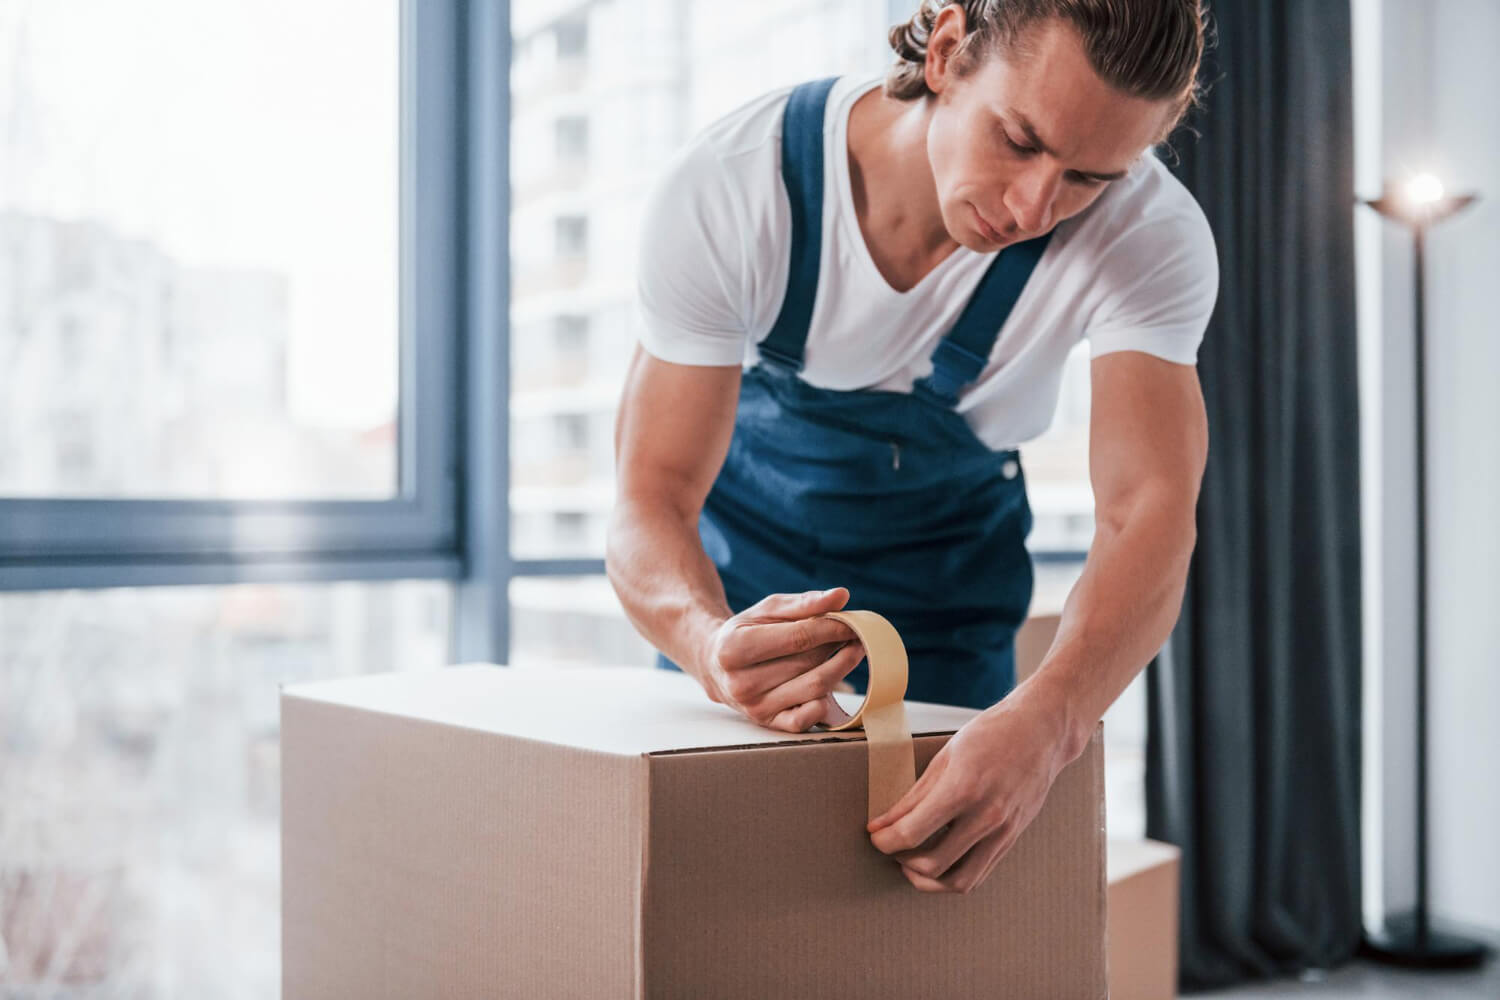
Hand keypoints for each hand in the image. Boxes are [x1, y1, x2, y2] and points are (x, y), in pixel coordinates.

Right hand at [695, 588, 863, 731]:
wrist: (717, 665)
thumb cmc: (747, 631)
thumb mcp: (768, 610)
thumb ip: (805, 603)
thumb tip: (841, 596)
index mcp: (734, 648)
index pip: (798, 638)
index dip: (831, 629)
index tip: (852, 622)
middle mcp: (740, 683)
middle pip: (808, 663)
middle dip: (838, 646)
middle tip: (856, 635)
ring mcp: (754, 707)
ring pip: (814, 690)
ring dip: (840, 669)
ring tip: (851, 652)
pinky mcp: (767, 723)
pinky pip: (805, 720)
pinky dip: (824, 703)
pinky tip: (831, 684)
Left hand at [867, 692, 1073, 893]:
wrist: (1042, 732)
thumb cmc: (992, 735)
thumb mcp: (945, 757)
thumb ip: (913, 796)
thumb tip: (880, 824)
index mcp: (964, 788)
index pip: (913, 833)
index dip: (885, 841)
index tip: (874, 836)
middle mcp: (986, 816)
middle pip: (932, 864)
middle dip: (901, 860)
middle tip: (891, 845)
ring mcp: (1003, 832)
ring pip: (959, 882)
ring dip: (927, 880)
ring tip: (912, 862)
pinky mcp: (1013, 839)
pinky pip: (980, 874)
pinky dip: (953, 877)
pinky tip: (939, 862)